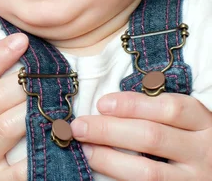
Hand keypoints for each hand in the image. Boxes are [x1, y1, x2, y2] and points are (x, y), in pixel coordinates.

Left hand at [71, 91, 211, 179]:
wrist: (211, 169)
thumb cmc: (191, 139)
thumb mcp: (185, 121)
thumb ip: (155, 112)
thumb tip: (105, 107)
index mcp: (203, 123)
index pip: (170, 108)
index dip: (132, 104)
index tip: (101, 104)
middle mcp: (203, 152)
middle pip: (152, 137)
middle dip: (109, 130)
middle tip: (79, 126)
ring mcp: (195, 180)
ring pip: (148, 172)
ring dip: (109, 159)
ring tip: (85, 149)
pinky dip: (120, 178)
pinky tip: (102, 170)